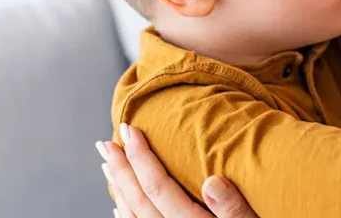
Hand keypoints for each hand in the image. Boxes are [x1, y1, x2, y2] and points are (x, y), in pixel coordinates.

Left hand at [97, 124, 256, 217]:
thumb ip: (233, 208)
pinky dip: (125, 215)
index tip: (129, 130)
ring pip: (133, 214)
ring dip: (118, 186)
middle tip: (107, 142)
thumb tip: (213, 182)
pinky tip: (120, 204)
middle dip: (122, 168)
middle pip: (138, 198)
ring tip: (108, 163)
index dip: (140, 157)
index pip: (158, 187)